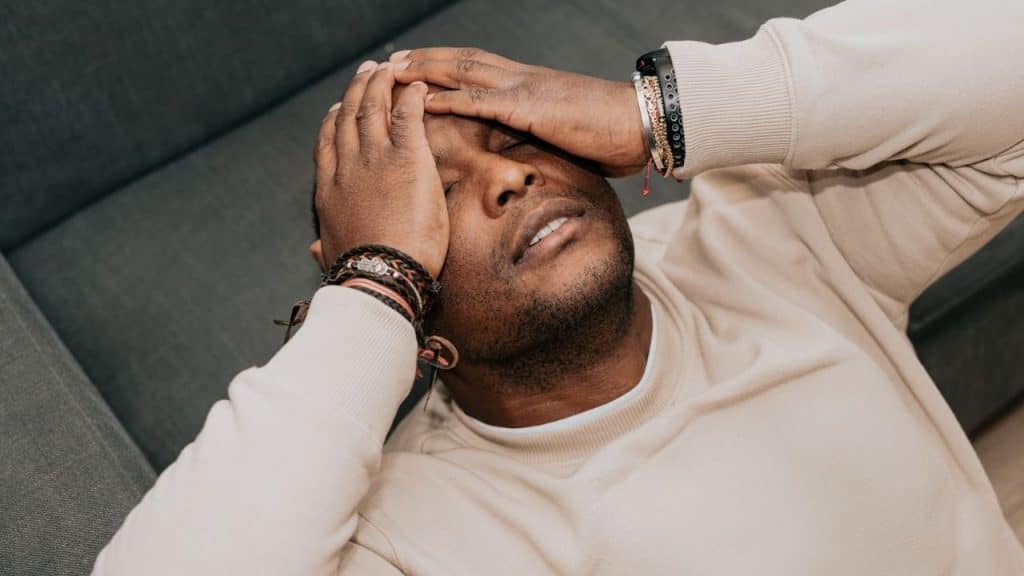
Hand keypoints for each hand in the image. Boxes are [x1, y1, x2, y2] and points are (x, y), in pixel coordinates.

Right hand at [315, 61, 447, 277]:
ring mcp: (375, 159)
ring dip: (381, 84)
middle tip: (367, 72)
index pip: (327, 144)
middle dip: (358, 90)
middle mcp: (347, 167)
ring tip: (388, 69)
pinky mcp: (407, 158)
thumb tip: (315, 249)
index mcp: (329, 190)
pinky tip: (417, 86)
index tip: (339, 107)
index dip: (333, 121)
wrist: (380, 275)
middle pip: (349, 117)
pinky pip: (407, 115)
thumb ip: (325, 246)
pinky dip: (411, 97)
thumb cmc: (359, 274)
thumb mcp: (332, 256)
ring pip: (373, 108)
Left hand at [391, 48, 648, 177]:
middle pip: (463, 62)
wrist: (645, 123)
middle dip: (425, 60)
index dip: (445, 67)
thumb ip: (543, 138)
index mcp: (531, 85)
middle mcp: (523, 79)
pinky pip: (482, 100)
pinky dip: (449, 98)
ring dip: (425, 70)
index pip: (479, 69)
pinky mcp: (532, 107)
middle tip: (389, 62)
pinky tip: (423, 99)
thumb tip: (526, 154)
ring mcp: (526, 89)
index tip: (416, 68)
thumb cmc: (613, 134)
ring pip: (464, 71)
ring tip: (392, 72)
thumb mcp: (568, 135)